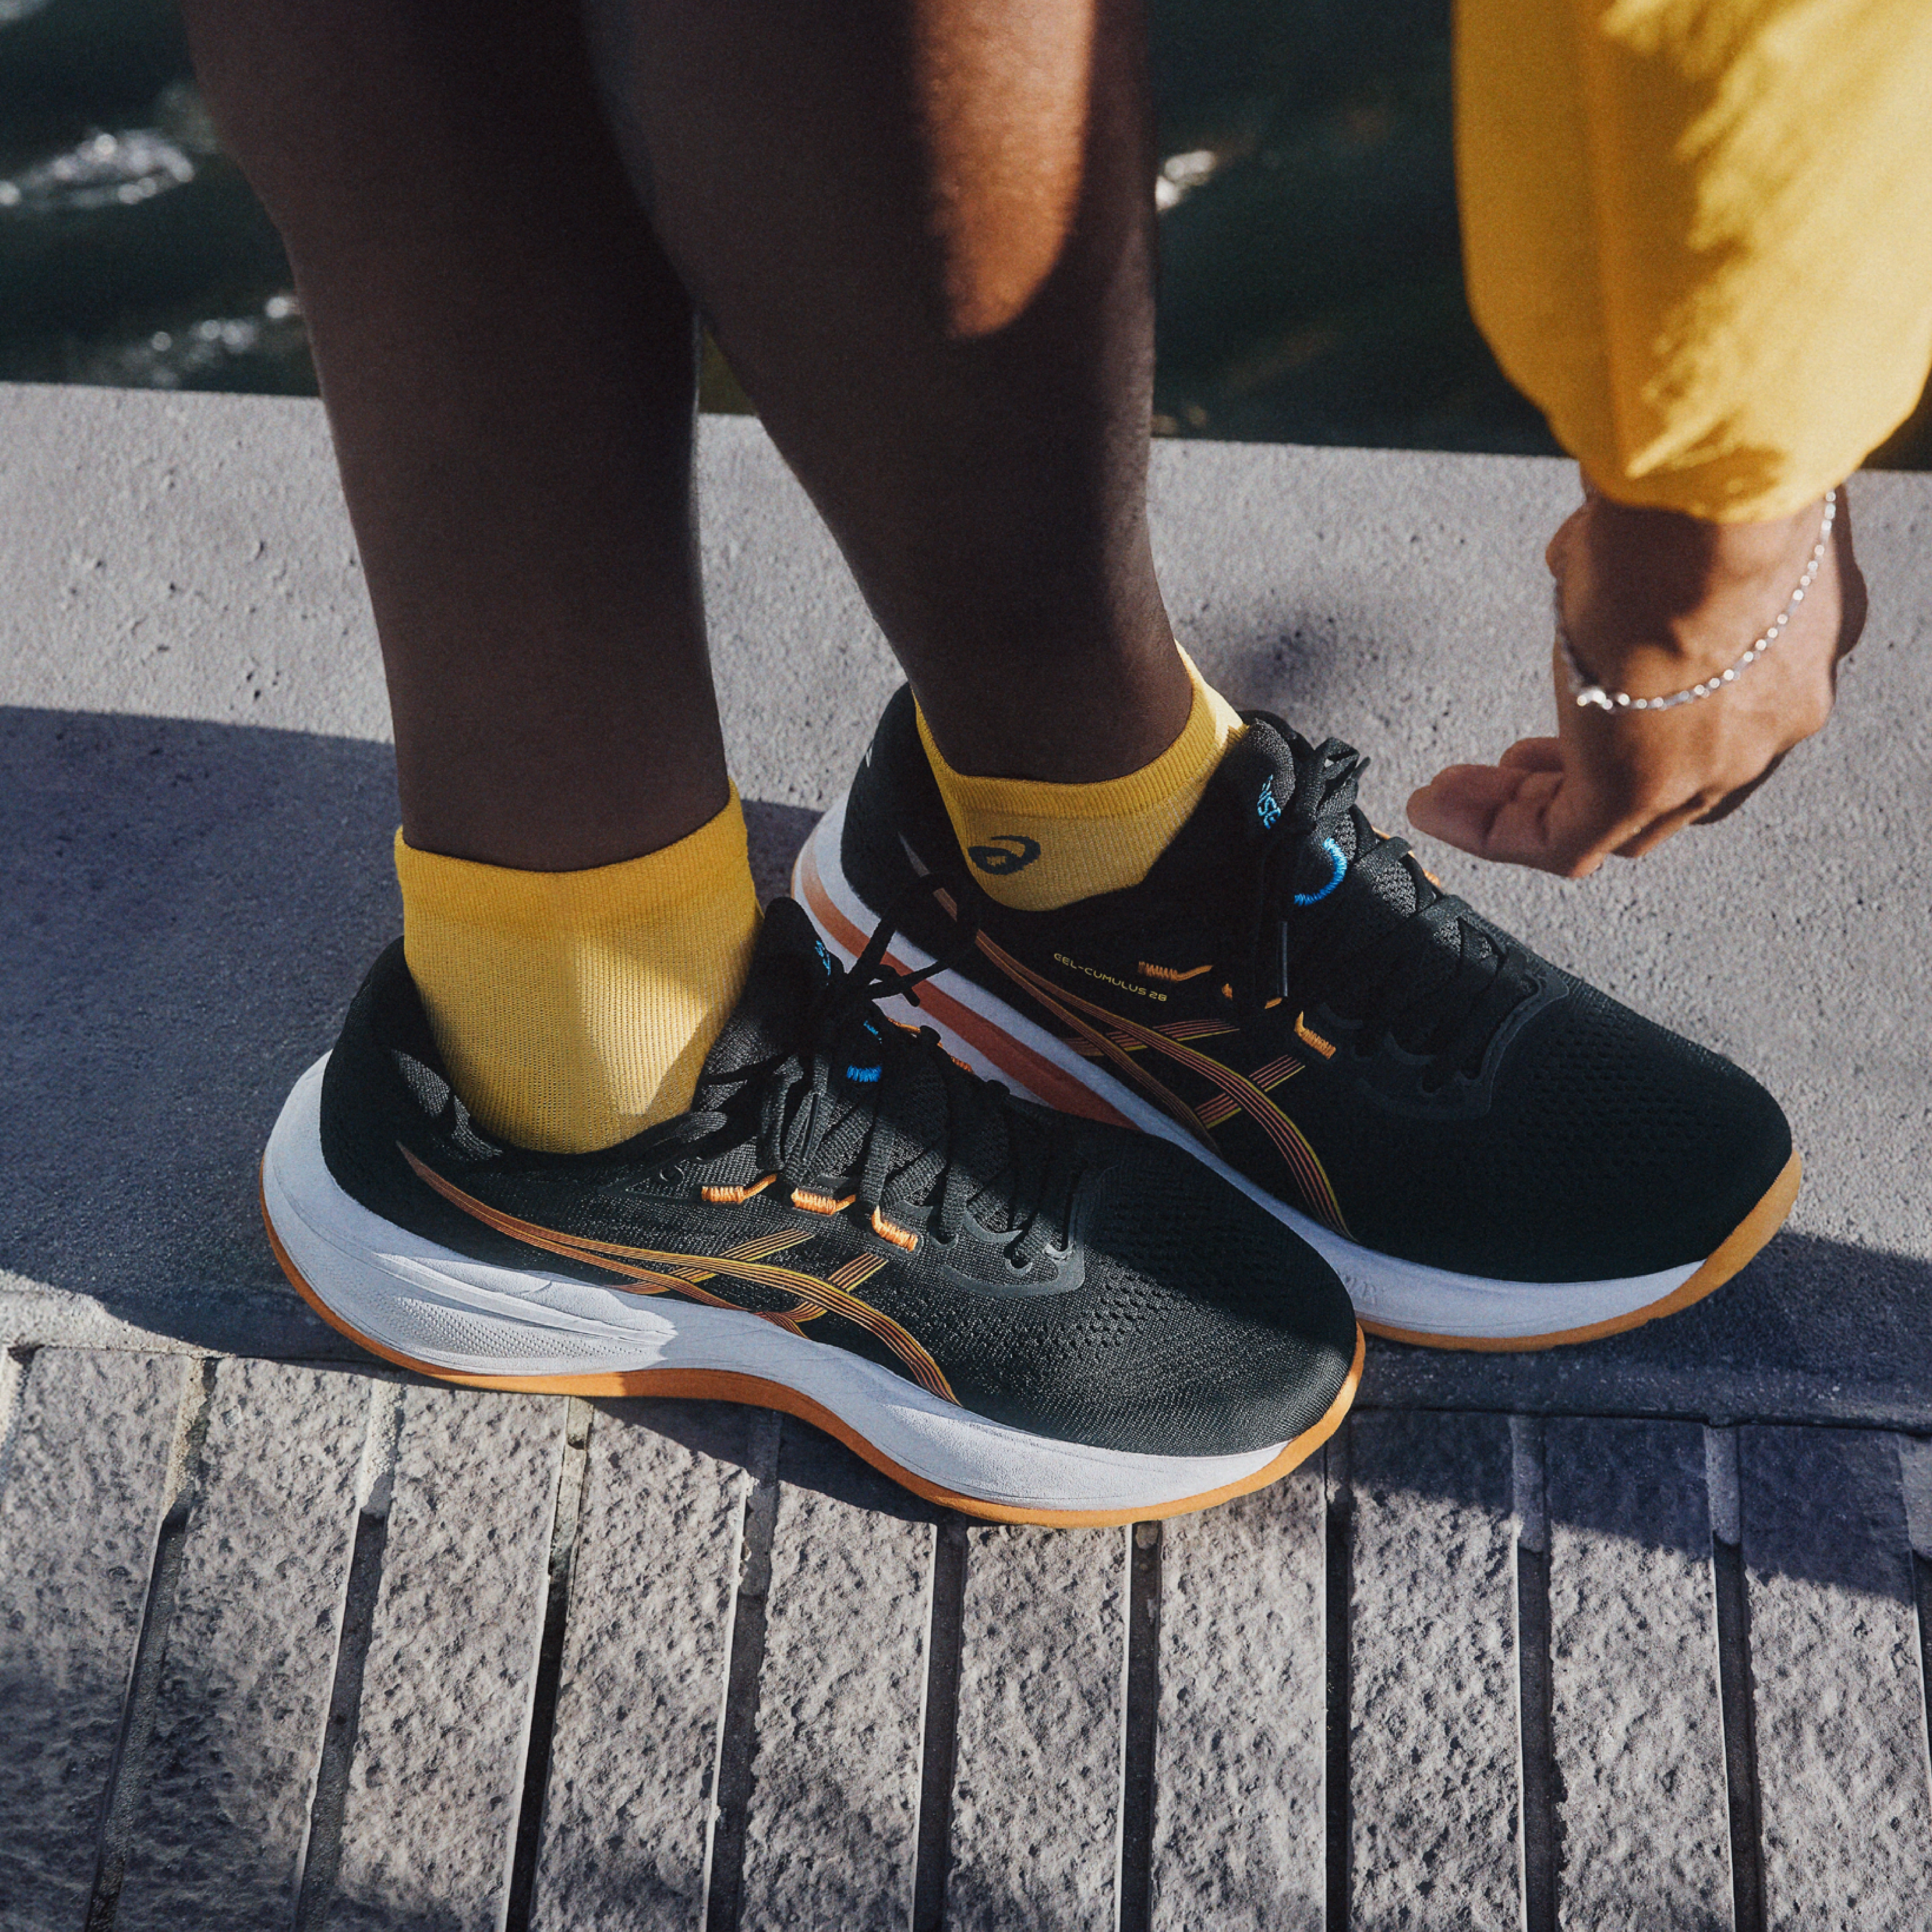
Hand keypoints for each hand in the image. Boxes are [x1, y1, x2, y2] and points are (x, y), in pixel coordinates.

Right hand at [1406, 478, 1867, 877]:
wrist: (1713, 510)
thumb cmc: (1707, 485)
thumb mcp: (1672, 515)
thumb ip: (1636, 542)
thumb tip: (1586, 545)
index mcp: (1790, 643)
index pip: (1716, 714)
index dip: (1641, 718)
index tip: (1578, 701)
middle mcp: (1768, 716)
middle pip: (1671, 786)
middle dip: (1584, 774)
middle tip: (1517, 763)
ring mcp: (1713, 761)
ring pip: (1619, 822)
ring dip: (1531, 806)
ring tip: (1460, 790)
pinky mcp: (1641, 788)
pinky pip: (1561, 840)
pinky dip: (1493, 830)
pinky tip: (1439, 806)